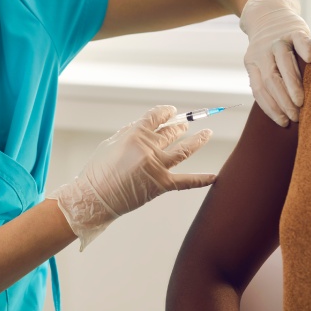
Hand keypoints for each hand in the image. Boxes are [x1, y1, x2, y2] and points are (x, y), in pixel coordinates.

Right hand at [48, 105, 213, 249]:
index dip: (166, 112)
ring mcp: (158, 166)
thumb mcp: (111, 143)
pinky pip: (187, 181)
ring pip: (184, 150)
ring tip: (207, 133)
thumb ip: (130, 132)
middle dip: (181, 126)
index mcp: (135, 134)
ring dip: (198, 140)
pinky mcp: (162, 184)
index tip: (171, 111)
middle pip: (172, 132)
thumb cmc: (98, 171)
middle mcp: (149, 148)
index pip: (157, 116)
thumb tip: (147, 125)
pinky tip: (215, 176)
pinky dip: (202, 179)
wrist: (96, 198)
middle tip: (185, 125)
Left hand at [239, 0, 310, 126]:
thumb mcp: (259, 62)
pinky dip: (304, 49)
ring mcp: (278, 40)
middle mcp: (263, 52)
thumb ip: (266, 81)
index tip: (283, 122)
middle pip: (271, 80)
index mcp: (252, 63)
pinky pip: (299, 39)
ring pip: (283, 62)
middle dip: (282, 101)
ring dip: (292, 83)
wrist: (267, 12)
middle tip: (295, 117)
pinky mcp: (293, 29)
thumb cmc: (268, 47)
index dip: (270, 107)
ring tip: (301, 101)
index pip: (259, 90)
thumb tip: (281, 112)